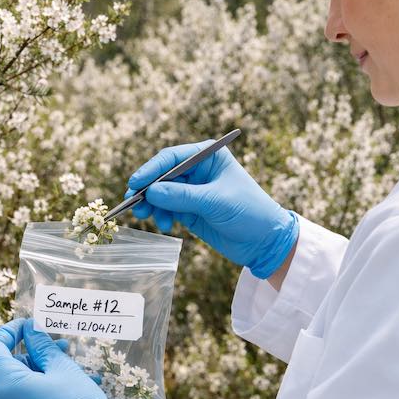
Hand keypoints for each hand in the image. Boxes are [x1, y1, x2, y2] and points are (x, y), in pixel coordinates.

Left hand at [0, 318, 141, 398]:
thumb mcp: (62, 368)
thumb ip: (41, 345)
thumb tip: (30, 329)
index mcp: (4, 385)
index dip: (9, 331)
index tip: (28, 326)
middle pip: (0, 368)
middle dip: (25, 353)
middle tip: (53, 346)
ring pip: (10, 389)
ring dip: (32, 373)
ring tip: (65, 366)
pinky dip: (31, 394)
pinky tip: (60, 389)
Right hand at [126, 142, 298, 278]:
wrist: (264, 241)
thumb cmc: (249, 212)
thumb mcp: (216, 202)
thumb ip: (182, 196)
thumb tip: (151, 191)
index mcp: (208, 156)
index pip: (171, 157)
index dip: (151, 169)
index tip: (136, 183)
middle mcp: (197, 171)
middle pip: (162, 175)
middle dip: (147, 189)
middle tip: (134, 203)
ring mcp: (192, 191)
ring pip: (161, 194)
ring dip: (151, 205)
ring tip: (146, 217)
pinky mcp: (190, 210)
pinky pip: (167, 209)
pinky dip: (161, 216)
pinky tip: (165, 224)